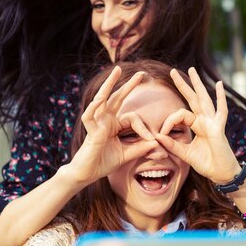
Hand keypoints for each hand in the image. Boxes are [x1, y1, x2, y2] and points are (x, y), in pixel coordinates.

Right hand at [67, 66, 157, 184]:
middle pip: (117, 98)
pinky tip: (99, 98)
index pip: (133, 117)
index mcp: (114, 124)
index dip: (144, 128)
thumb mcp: (127, 154)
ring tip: (117, 71)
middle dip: (128, 85)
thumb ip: (141, 148)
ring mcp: (97, 124)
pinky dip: (93, 107)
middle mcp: (105, 120)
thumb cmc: (103, 162)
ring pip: (102, 99)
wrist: (87, 174)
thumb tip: (158, 142)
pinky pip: (90, 116)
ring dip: (109, 84)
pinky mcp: (90, 132)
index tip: (153, 139)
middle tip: (141, 73)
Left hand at [154, 67, 240, 183]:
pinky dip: (221, 98)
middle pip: (192, 99)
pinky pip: (221, 111)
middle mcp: (205, 121)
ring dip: (197, 84)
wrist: (221, 174)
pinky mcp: (219, 129)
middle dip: (183, 85)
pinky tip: (219, 84)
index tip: (161, 133)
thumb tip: (157, 135)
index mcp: (197, 125)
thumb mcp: (185, 154)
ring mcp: (213, 123)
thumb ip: (172, 145)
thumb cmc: (207, 163)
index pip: (180, 115)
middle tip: (172, 71)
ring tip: (191, 70)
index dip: (169, 121)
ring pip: (203, 99)